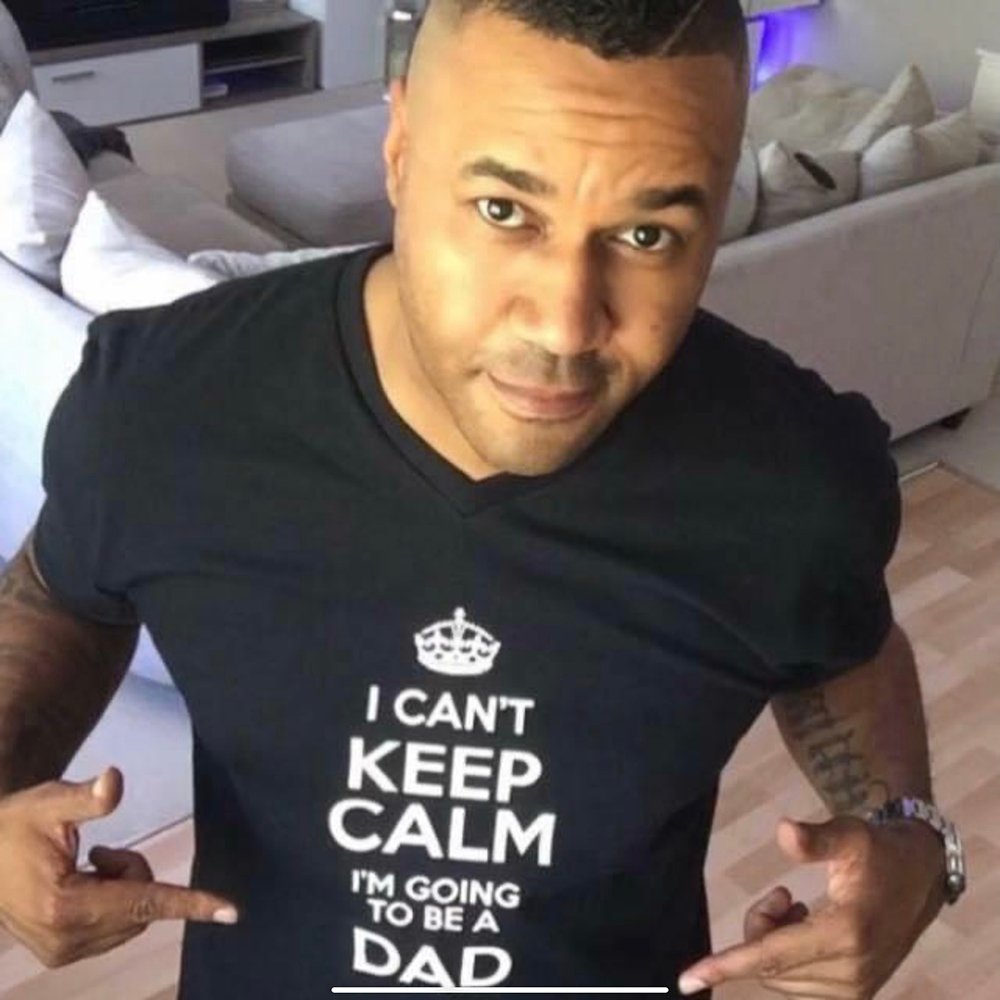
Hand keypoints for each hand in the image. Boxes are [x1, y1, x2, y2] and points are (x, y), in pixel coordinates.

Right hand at [0, 766, 239, 968]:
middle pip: (142, 909)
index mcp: (65, 905)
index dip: (191, 903)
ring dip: (123, 888)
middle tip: (99, 850)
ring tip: (86, 863)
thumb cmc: (17, 823)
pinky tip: (81, 882)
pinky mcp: (59, 954)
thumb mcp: (51, 802)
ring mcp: (61, 952)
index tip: (231, 911)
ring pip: (131, 921)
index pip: (144, 903)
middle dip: (135, 874)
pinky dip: (111, 902)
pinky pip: (113, 929)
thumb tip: (114, 781)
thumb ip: (90, 797)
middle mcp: (65, 939)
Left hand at [677, 814, 947, 997]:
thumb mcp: (850, 834)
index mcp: (845, 934)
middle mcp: (850, 971)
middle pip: (769, 964)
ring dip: (774, 941)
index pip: (772, 955)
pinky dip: (787, 956)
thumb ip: (815, 838)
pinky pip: (798, 984)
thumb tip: (784, 832)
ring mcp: (855, 988)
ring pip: (779, 976)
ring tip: (795, 905)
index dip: (727, 965)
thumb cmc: (878, 852)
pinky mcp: (856, 993)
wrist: (921, 877)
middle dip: (760, 927)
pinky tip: (805, 926)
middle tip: (781, 894)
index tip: (688, 979)